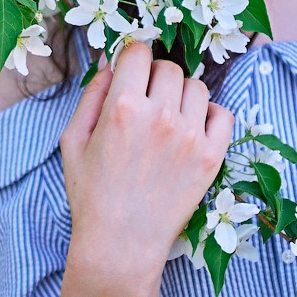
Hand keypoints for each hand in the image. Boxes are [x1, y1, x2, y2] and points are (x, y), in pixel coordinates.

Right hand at [58, 39, 234, 268]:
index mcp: (122, 107)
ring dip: (182, 96)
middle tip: (146, 102)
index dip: (132, 58)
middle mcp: (159, 116)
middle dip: (155, 78)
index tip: (131, 72)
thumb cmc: (91, 195)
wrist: (121, 244)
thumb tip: (111, 63)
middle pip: (169, 68)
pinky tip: (192, 130)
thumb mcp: (74, 141)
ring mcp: (190, 136)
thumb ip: (92, 95)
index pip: (138, 51)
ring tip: (168, 119)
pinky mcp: (211, 157)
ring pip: (196, 88)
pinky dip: (210, 115)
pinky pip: (222, 115)